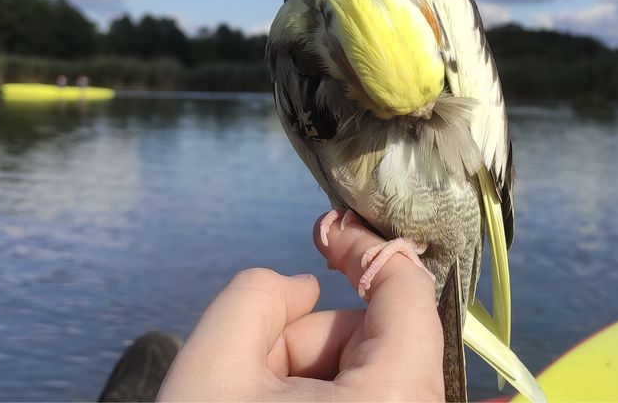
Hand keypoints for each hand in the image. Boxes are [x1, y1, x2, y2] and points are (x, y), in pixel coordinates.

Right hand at [157, 215, 443, 400]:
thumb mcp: (212, 367)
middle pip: (378, 333)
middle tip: (251, 371)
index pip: (406, 289)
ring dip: (310, 370)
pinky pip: (370, 395)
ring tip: (254, 401)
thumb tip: (302, 288)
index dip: (361, 246)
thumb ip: (258, 294)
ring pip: (369, 369)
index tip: (325, 232)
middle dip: (311, 334)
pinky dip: (324, 394)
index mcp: (393, 397)